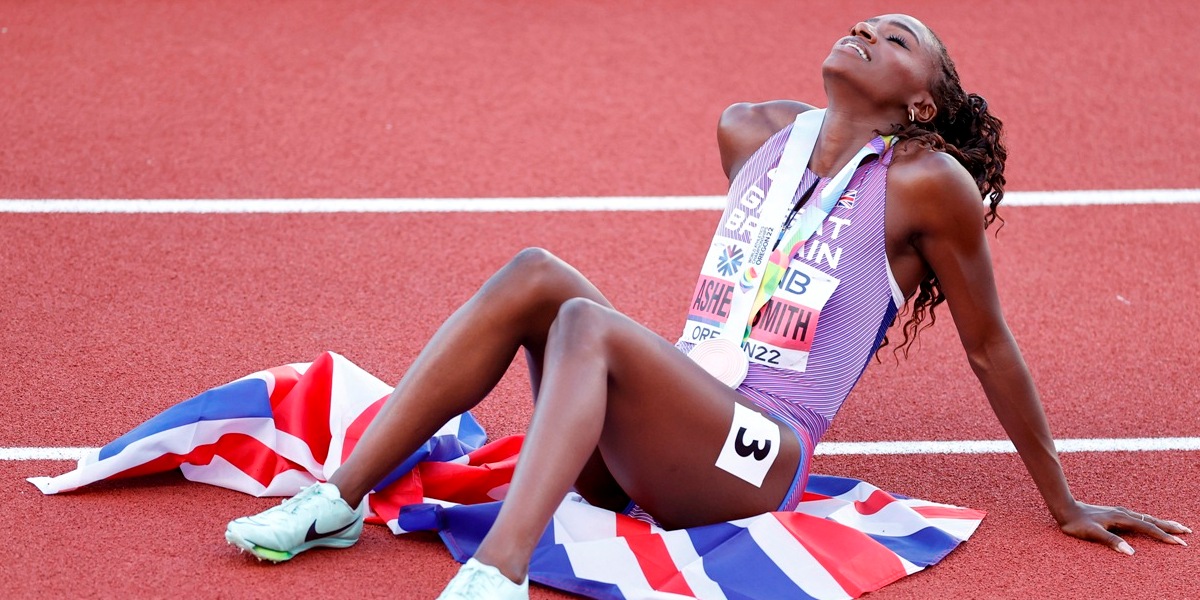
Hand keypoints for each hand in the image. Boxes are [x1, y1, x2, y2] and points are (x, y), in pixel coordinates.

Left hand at [1058, 501, 1190, 554]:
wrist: (1065, 508)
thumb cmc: (1076, 523)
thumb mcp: (1092, 534)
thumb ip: (1111, 541)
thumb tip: (1131, 552)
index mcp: (1121, 518)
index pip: (1148, 528)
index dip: (1164, 536)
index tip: (1179, 543)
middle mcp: (1123, 513)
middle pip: (1152, 520)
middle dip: (1170, 526)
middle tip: (1188, 532)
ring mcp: (1120, 512)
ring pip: (1146, 517)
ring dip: (1162, 522)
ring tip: (1176, 526)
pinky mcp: (1115, 513)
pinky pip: (1139, 517)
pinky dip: (1150, 520)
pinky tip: (1150, 522)